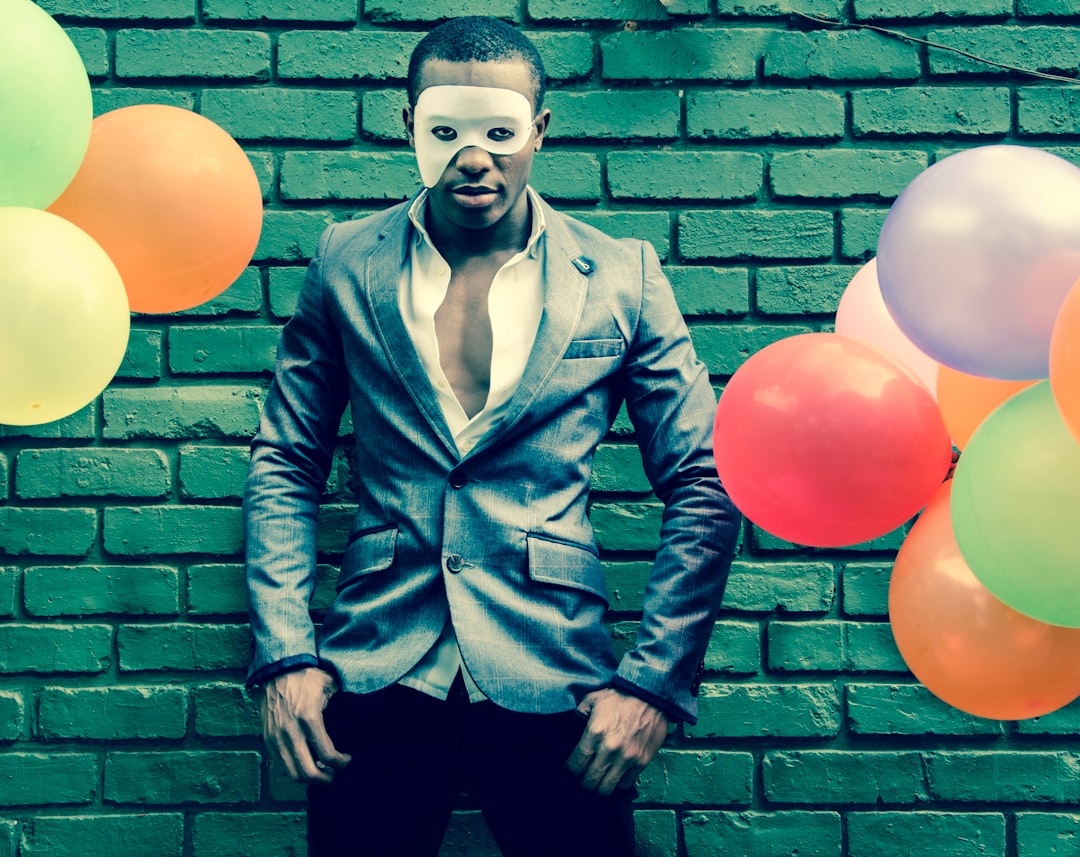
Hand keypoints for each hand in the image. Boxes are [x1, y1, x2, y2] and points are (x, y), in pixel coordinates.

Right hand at [260, 667, 351, 783]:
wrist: (278, 669)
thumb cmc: (306, 677)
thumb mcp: (330, 685)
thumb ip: (342, 703)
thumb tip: (357, 717)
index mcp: (309, 718)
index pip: (327, 755)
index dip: (341, 763)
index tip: (347, 759)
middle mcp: (290, 732)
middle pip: (308, 772)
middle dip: (326, 778)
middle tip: (335, 772)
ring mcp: (276, 737)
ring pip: (292, 773)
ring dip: (309, 777)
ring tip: (322, 770)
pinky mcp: (268, 739)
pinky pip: (280, 765)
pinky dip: (294, 770)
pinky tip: (306, 762)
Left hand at [565, 688, 671, 795]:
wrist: (649, 696)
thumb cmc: (620, 697)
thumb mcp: (592, 700)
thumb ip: (578, 716)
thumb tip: (570, 729)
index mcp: (594, 734)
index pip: (575, 765)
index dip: (571, 769)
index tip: (573, 767)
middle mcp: (609, 750)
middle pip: (589, 782)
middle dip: (584, 780)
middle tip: (585, 774)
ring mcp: (626, 758)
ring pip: (606, 789)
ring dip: (601, 785)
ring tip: (601, 777)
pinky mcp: (641, 762)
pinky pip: (626, 783)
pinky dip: (619, 781)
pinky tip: (617, 772)